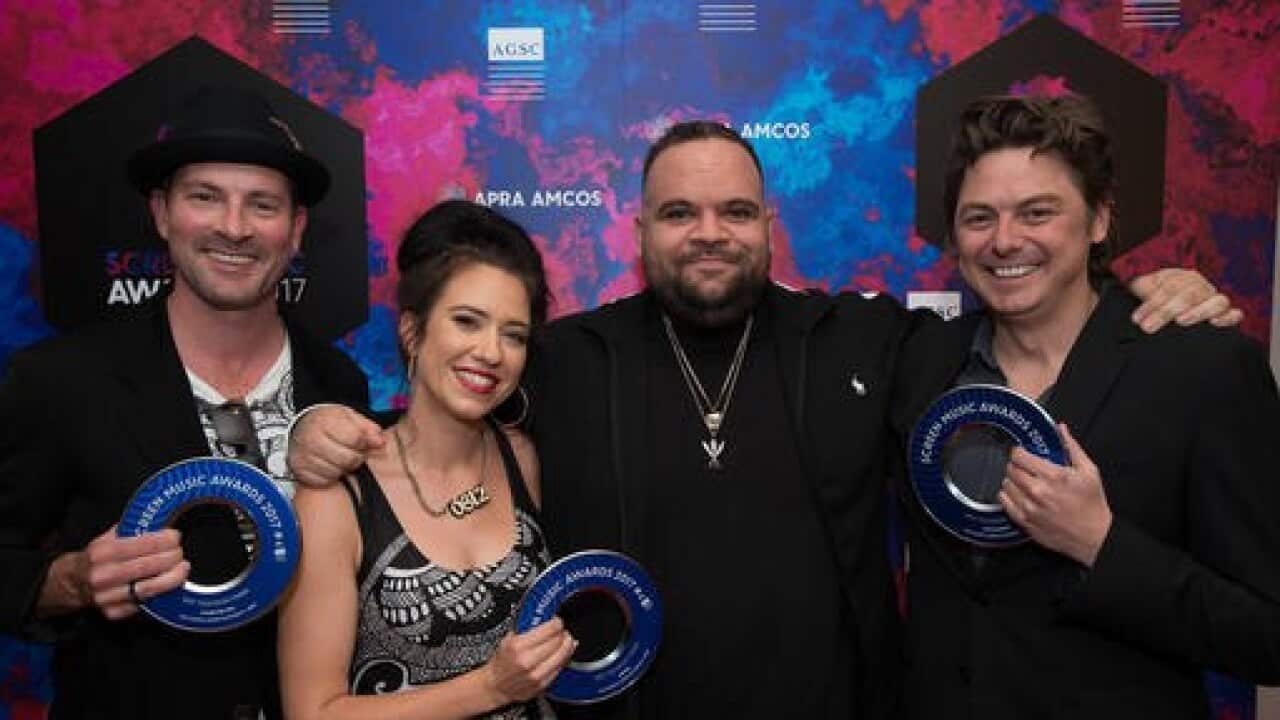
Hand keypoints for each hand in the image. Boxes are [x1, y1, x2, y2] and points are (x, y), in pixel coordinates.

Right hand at [85, 526, 188, 619]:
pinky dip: (160, 594)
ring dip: (173, 578)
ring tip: (183, 569)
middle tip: (181, 553)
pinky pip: (144, 604)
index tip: (176, 537)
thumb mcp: (108, 537)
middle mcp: (104, 575)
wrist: (73, 582)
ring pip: (150, 588)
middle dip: (172, 558)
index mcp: (103, 552)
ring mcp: (107, 597)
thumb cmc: (97, 556)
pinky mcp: (113, 612)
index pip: (142, 544)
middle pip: (149, 567)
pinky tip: (168, 585)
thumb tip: (161, 519)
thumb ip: (131, 529)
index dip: (165, 540)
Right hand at [287, 404, 383, 487]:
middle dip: (355, 457)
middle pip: (347, 458)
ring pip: (336, 472)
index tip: (360, 441)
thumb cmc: (328, 423)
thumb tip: (380, 442)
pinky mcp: (299, 471)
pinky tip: (328, 465)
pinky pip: (323, 481)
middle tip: (351, 451)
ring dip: (342, 467)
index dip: (362, 442)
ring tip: (338, 457)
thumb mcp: (350, 417)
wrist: (301, 429)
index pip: (355, 438)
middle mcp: (311, 438)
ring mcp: (303, 456)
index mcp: (325, 421)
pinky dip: (329, 476)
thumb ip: (368, 428)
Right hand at [481, 616, 576, 705]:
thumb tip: (544, 618)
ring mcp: (536, 675)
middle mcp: (527, 661)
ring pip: (563, 656)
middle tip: (562, 631)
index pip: (549, 629)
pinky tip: (563, 654)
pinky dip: (564, 660)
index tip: (557, 621)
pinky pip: (560, 669)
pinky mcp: (542, 685)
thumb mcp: (509, 638)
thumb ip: (527, 628)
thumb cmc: (502, 662)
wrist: (496, 685)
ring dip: (568, 646)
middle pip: (558, 642)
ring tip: (566, 641)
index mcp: (518, 646)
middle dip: (563, 634)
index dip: (557, 623)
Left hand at [999, 424, 1111, 566]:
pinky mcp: (1025, 522)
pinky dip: (1007, 496)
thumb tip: (1061, 428)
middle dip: (1016, 465)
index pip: (1019, 456)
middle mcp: (1038, 491)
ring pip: (1006, 485)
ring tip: (1023, 482)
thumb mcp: (1089, 471)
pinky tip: (1017, 494)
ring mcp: (1029, 508)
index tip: (1023, 453)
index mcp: (1053, 476)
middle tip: (1025, 468)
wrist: (1094, 536)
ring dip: (1012, 481)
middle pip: (1010, 469)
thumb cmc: (1093, 504)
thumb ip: (1072, 447)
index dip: (1019, 452)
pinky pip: (1004, 503)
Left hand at [1128, 268, 1242, 332]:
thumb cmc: (1153, 297)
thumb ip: (1141, 294)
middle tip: (1148, 327)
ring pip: (1216, 301)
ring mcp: (1214, 299)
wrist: (1167, 303)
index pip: (1168, 287)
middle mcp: (1200, 286)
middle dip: (1166, 311)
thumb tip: (1135, 309)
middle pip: (1189, 295)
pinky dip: (1229, 317)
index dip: (1152, 303)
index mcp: (1180, 277)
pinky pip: (1235, 314)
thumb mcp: (1144, 291)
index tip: (1137, 319)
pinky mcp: (1224, 314)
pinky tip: (1215, 323)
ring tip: (1180, 321)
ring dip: (1198, 311)